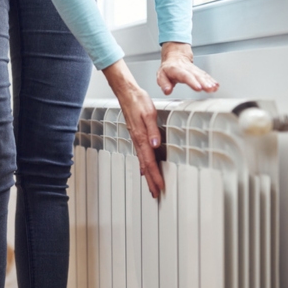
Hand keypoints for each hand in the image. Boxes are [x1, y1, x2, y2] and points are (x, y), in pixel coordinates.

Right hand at [102, 60, 163, 197]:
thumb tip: (155, 145)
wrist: (126, 93)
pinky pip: (140, 155)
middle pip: (145, 166)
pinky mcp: (136, 136)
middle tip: (156, 194)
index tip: (160, 187)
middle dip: (151, 181)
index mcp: (141, 137)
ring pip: (142, 162)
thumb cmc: (138, 101)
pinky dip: (143, 165)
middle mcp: (138, 141)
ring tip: (152, 186)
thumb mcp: (149, 113)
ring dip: (147, 175)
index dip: (155, 176)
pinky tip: (143, 169)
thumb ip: (153, 130)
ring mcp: (136, 139)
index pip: (149, 162)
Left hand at [157, 42, 218, 93]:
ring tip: (214, 88)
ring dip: (209, 82)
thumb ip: (164, 83)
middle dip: (204, 82)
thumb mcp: (161, 75)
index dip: (192, 82)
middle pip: (196, 76)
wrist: (175, 56)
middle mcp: (187, 69)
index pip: (185, 76)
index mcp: (177, 70)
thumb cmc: (168, 68)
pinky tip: (216, 85)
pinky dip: (211, 80)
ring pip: (202, 75)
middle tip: (210, 89)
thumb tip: (167, 90)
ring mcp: (194, 69)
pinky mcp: (198, 71)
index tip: (198, 88)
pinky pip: (205, 75)